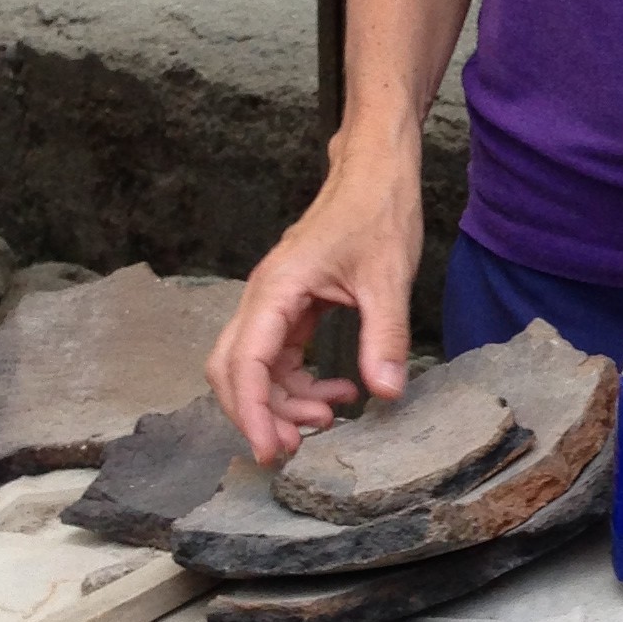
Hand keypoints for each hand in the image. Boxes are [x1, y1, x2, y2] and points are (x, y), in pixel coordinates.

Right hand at [205, 150, 421, 464]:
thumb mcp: (389, 277)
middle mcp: (264, 297)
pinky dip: (300, 381)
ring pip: (254, 366)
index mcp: (277, 288)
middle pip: (232, 370)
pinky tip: (340, 390)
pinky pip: (280, 356)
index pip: (245, 363)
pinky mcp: (292, 305)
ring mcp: (275, 302)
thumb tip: (386, 392)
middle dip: (257, 413)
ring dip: (282, 401)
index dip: (253, 412)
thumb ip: (385, 337)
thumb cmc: (377, 211)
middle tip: (294, 448)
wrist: (376, 172)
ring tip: (330, 417)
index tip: (271, 449)